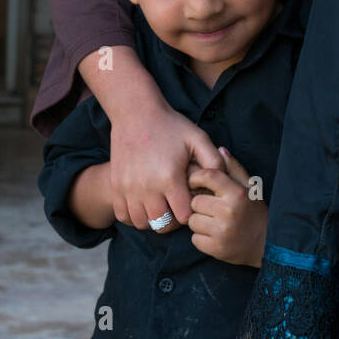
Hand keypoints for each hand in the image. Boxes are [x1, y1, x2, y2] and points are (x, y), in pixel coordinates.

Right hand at [109, 99, 223, 231]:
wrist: (135, 112)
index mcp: (169, 178)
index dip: (191, 214)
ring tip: (162, 207)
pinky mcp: (116, 186)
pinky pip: (124, 216)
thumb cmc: (170, 126)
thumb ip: (214, 161)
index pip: (183, 217)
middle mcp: (146, 187)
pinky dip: (134, 217)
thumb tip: (222, 181)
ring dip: (154, 220)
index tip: (192, 203)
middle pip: (162, 225)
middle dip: (174, 222)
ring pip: (142, 223)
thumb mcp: (198, 138)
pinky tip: (145, 205)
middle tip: (178, 209)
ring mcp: (128, 188)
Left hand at [187, 147, 266, 265]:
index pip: (208, 176)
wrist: (266, 245)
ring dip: (199, 222)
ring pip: (192, 221)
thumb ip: (234, 169)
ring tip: (214, 223)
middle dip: (200, 205)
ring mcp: (222, 232)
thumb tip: (220, 149)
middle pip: (195, 201)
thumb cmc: (255, 212)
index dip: (196, 177)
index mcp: (238, 194)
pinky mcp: (216, 249)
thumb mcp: (250, 188)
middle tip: (211, 209)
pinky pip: (195, 239)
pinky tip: (215, 236)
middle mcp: (229, 212)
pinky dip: (201, 238)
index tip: (195, 182)